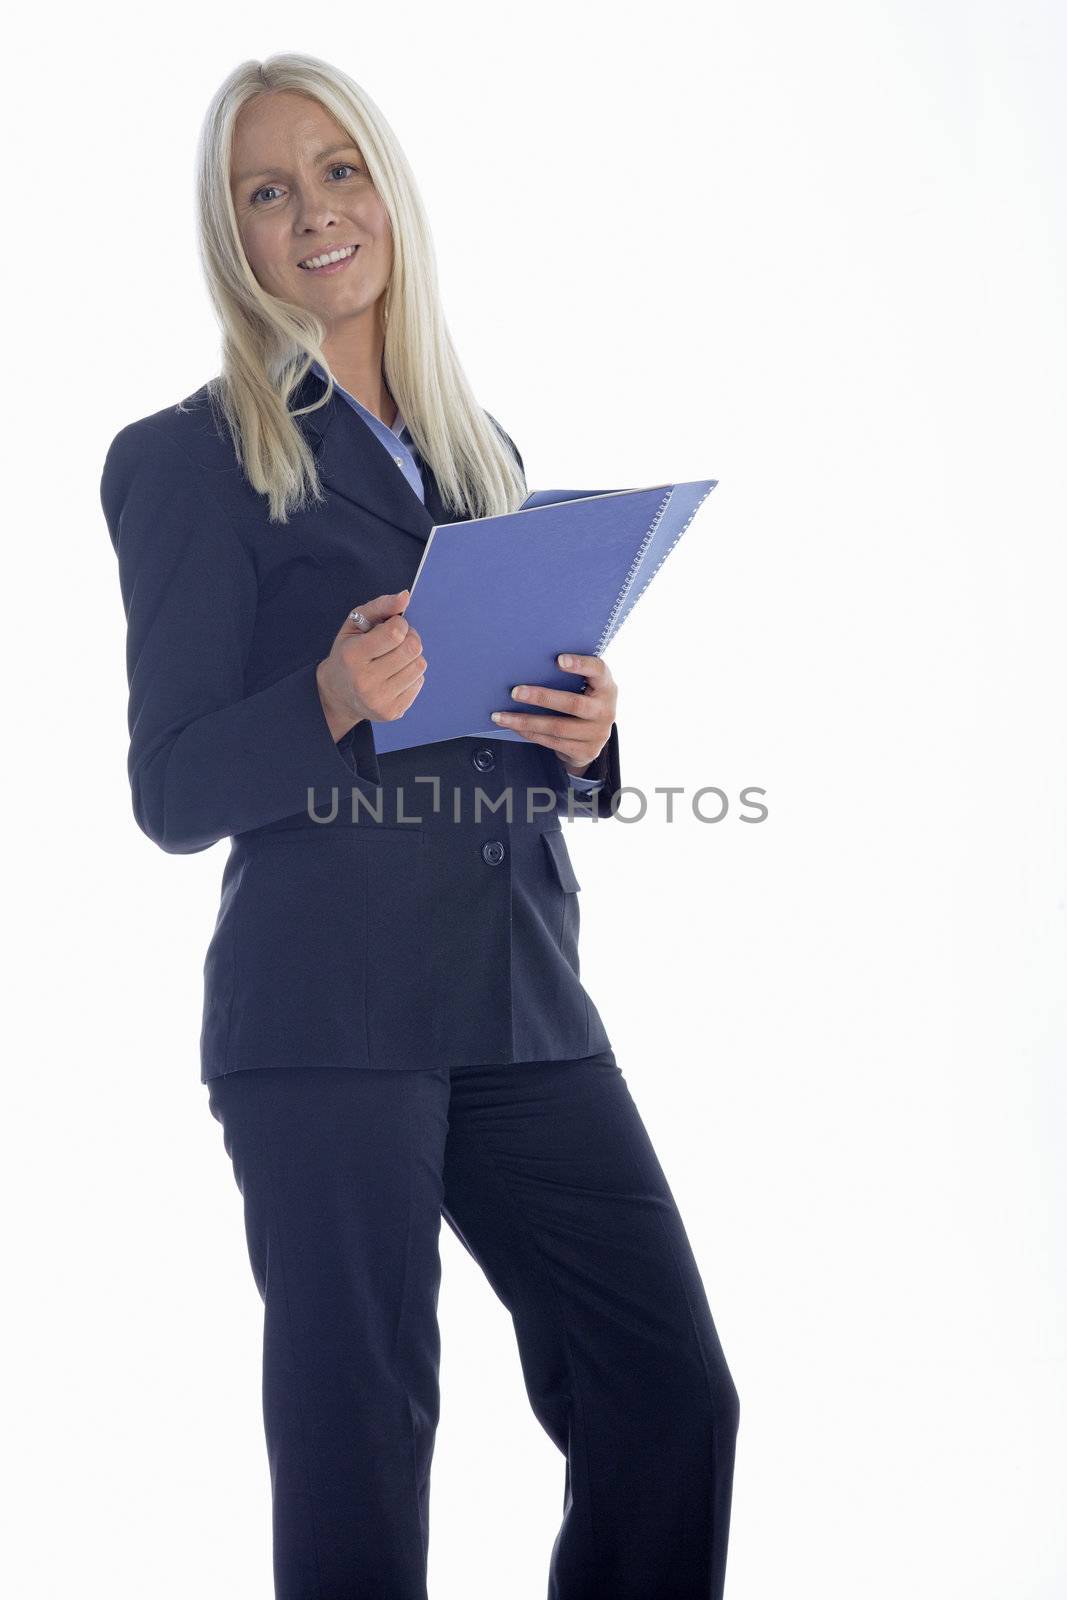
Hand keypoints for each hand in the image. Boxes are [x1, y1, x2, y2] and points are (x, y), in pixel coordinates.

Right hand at [316, 589, 425, 740]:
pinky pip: (419, 682)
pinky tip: (395, 676)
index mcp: (352, 656)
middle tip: (397, 641)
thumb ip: (380, 606)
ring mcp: (379, 700)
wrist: (337, 693)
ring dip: (412, 657)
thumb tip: (405, 596)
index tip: (392, 627)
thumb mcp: (355, 624)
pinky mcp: (392, 712)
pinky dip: (411, 675)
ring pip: (420, 666)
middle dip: (410, 638)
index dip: (400, 624)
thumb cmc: (348, 653)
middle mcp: (365, 681)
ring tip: (395, 659)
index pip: (396, 632)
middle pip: (412, 649)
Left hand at [491, 652, 616, 776]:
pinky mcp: (586, 751)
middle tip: (515, 692)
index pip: (598, 670)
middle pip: (573, 704)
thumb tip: (531, 663)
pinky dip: (530, 733)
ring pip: (557, 728)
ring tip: (501, 716)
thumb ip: (571, 676)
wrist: (594, 737)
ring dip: (526, 721)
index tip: (558, 660)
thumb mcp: (586, 685)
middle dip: (541, 697)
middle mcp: (606, 710)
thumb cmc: (583, 699)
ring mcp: (597, 734)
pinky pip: (552, 742)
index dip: (580, 665)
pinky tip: (514, 726)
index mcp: (607, 687)